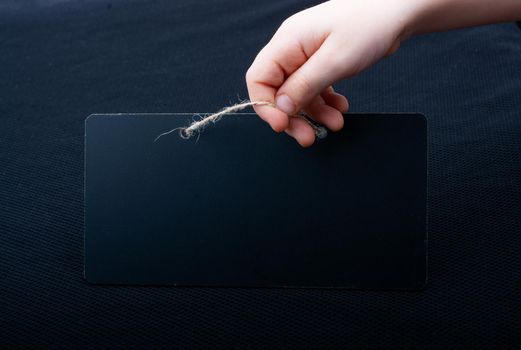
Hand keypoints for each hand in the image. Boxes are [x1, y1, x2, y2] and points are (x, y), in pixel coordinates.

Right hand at [246, 0, 416, 145]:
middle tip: (307, 137)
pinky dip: (325, 103)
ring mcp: (307, 56)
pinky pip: (314, 89)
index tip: (282, 125)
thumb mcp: (336, 60)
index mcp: (288, 42)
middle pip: (277, 91)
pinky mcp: (322, 62)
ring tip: (335, 124)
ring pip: (298, 94)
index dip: (266, 105)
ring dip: (313, 114)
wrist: (398, 9)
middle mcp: (292, 49)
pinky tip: (340, 109)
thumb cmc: (369, 25)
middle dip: (292, 117)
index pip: (258, 78)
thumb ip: (305, 85)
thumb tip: (280, 107)